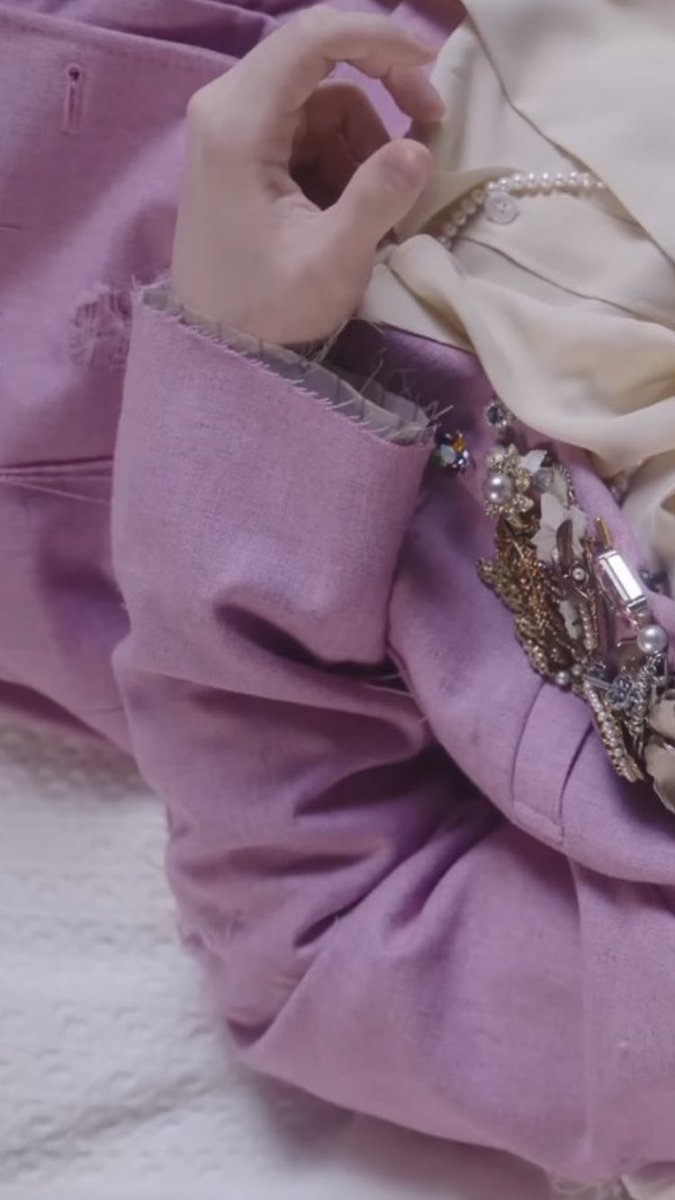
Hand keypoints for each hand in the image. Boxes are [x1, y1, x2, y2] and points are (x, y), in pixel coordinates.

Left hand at [171, 6, 442, 344]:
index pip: (314, 36)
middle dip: (382, 84)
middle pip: (319, 56)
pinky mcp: (241, 151)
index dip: (380, 36)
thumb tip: (421, 148)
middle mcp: (225, 106)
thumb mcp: (330, 263)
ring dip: (364, 138)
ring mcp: (230, 127)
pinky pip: (308, 127)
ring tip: (380, 203)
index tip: (431, 64)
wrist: (215, 348)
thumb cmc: (266, 310)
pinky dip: (343, 155)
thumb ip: (377, 200)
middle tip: (429, 125)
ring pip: (321, 97)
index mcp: (238, 121)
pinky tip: (351, 205)